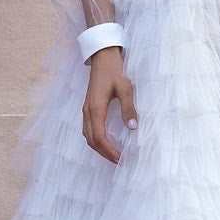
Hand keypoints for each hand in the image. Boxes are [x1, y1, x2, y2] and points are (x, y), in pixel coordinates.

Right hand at [81, 47, 137, 163]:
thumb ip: (128, 108)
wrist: (102, 57)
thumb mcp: (125, 88)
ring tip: (114, 154)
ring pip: (88, 135)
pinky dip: (96, 139)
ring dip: (99, 147)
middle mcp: (88, 111)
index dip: (109, 150)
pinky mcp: (88, 107)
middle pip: (91, 140)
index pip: (99, 136)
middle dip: (104, 153)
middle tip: (119, 161)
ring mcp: (86, 109)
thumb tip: (132, 128)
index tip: (121, 158)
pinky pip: (88, 129)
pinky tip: (107, 141)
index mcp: (95, 108)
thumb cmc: (114, 71)